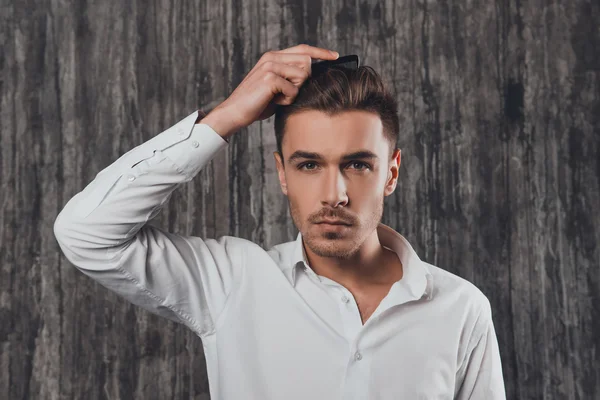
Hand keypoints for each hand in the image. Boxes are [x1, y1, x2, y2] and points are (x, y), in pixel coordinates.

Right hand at [200, 44, 338, 138]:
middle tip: (285, 94)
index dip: (320, 52)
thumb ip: (291, 78)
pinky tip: (273, 102)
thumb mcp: (277, 87)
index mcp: (273, 56)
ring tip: (278, 98)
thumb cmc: (257, 104)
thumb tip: (312, 75)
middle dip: (303, 82)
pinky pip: (294, 90)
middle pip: (307, 63)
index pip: (303, 49)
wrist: (235, 113)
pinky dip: (287, 100)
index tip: (335, 56)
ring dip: (294, 92)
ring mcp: (270, 66)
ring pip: (302, 76)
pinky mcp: (270, 78)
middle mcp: (272, 57)